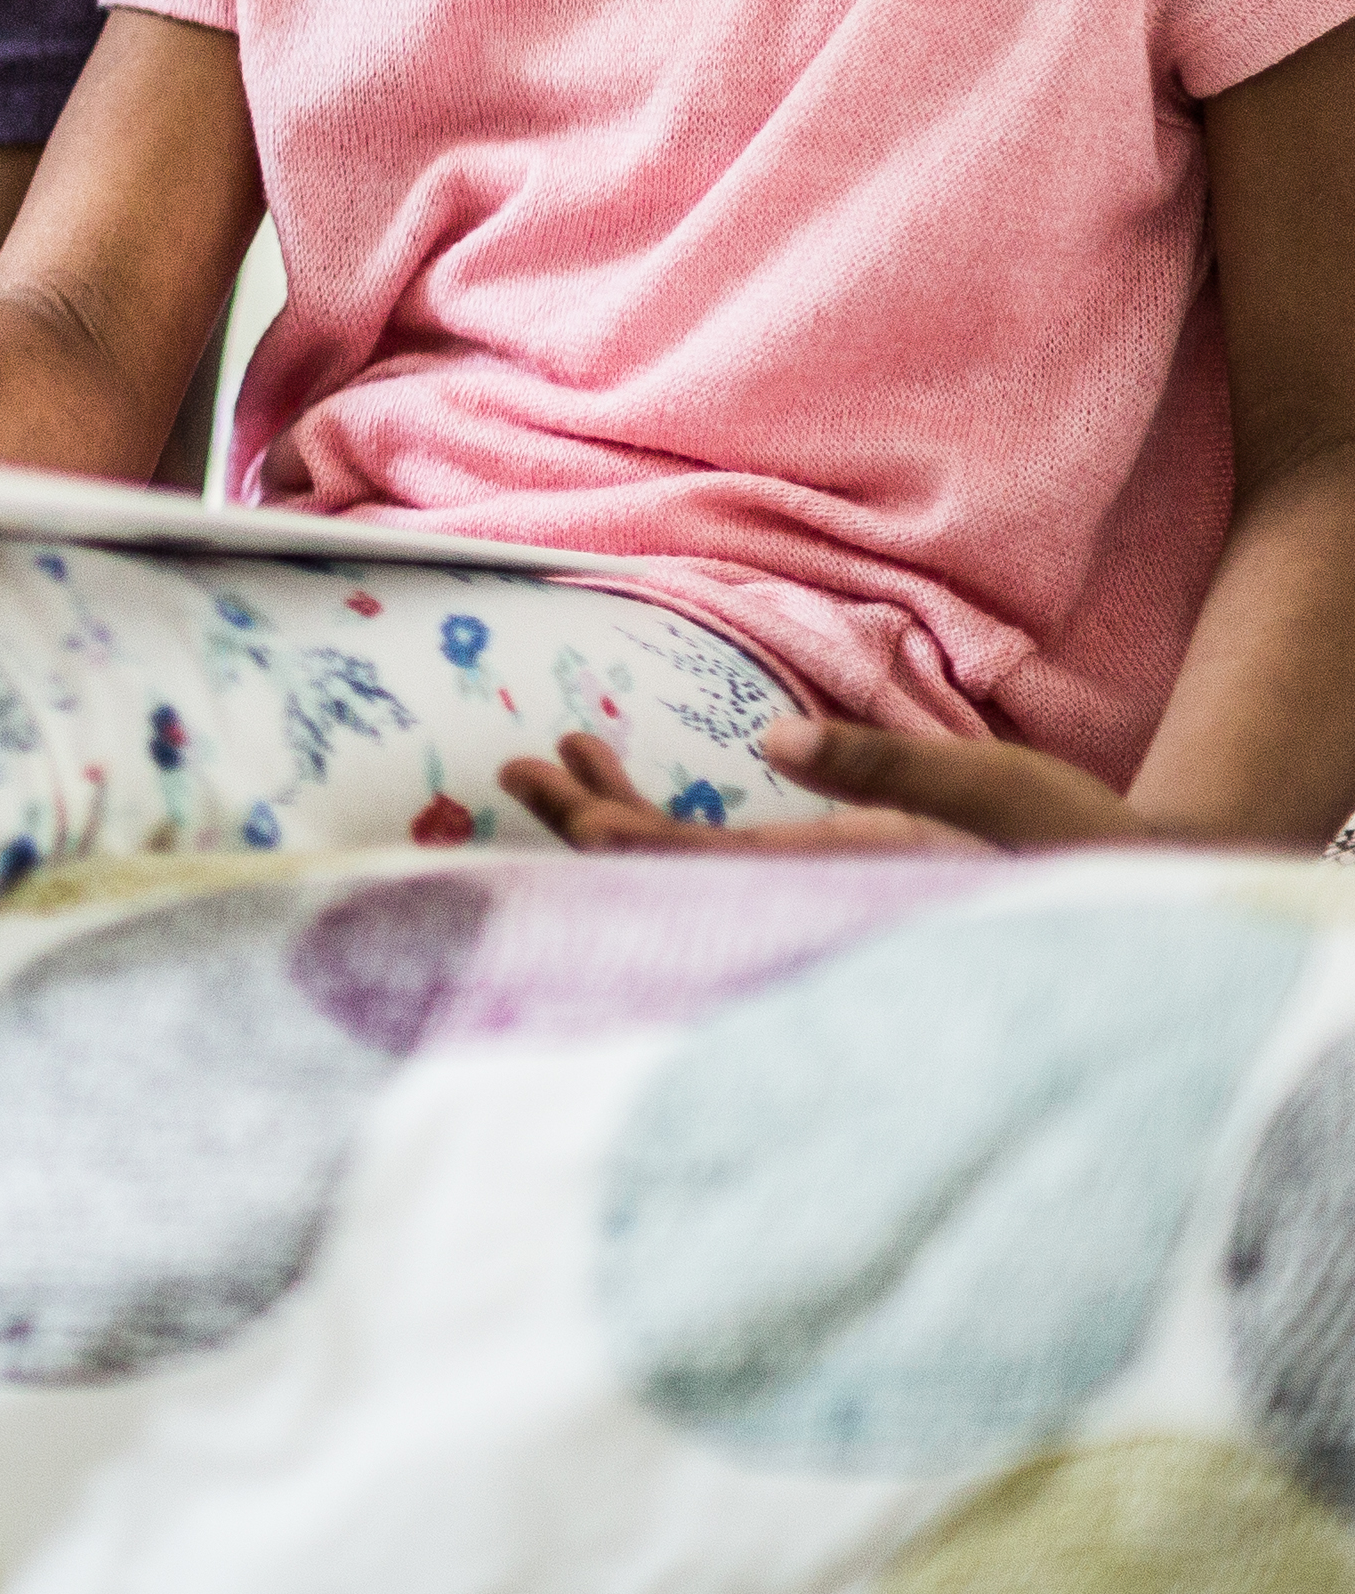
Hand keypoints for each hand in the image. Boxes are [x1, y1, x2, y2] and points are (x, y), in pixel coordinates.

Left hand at [501, 722, 1146, 854]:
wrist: (1138, 903)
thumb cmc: (1068, 844)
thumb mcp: (984, 790)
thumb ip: (879, 770)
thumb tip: (771, 744)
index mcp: (845, 883)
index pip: (697, 871)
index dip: (613, 836)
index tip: (548, 787)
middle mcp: (815, 907)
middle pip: (671, 878)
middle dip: (589, 826)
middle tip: (513, 770)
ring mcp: (817, 908)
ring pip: (687, 875)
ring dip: (618, 819)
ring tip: (556, 758)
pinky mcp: (827, 896)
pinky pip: (721, 872)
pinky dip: (667, 831)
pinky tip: (629, 790)